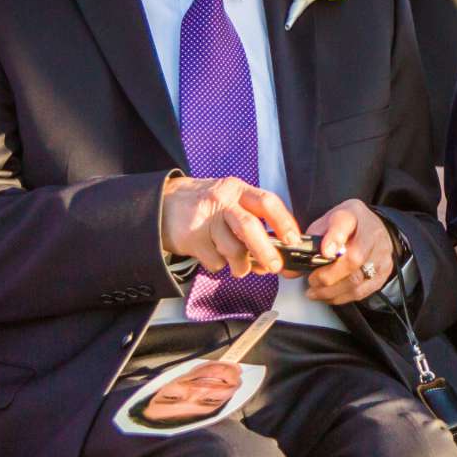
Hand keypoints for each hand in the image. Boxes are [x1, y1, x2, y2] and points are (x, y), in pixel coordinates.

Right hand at [160, 175, 296, 276]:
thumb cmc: (207, 205)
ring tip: (240, 267)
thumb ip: (252, 219)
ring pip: (232, 250)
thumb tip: (276, 250)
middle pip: (249, 227)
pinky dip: (220, 265)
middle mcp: (221, 201)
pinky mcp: (190, 238)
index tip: (293, 240)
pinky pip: (215, 261)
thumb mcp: (230, 200)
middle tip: (274, 266)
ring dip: (241, 265)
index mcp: (237, 189)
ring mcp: (204, 219)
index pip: (266, 202)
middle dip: (266, 251)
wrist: (164, 203)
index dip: (283, 222)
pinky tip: (214, 254)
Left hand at [301, 200, 395, 305]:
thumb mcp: (325, 224)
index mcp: (352, 215)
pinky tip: (329, 295)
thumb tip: (289, 270)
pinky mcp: (383, 272)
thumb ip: (308, 243)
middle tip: (311, 280)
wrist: (374, 228)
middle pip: (354, 258)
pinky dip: (342, 297)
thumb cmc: (346, 227)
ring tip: (315, 292)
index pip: (344, 222)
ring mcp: (381, 254)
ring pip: (357, 279)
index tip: (324, 252)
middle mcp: (371, 234)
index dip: (334, 238)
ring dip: (332, 290)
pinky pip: (362, 291)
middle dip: (328, 275)